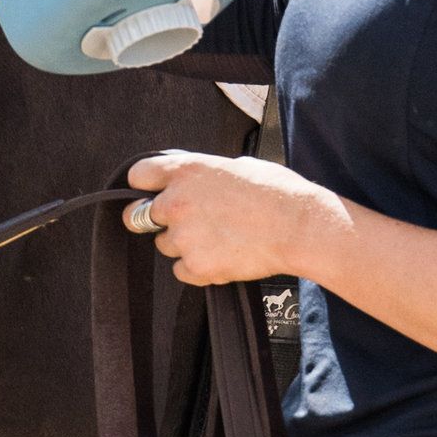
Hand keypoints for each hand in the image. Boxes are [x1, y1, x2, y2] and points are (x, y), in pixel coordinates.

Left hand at [124, 149, 329, 284]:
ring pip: (163, 245)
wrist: (300, 228)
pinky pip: (181, 271)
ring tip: (219, 240)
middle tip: (184, 223)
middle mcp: (176, 202)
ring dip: (183, 244)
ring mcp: (183, 236)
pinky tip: (224, 257)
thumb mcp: (240, 165)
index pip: (137, 176)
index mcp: (186, 170)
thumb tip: (205, 180)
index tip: (150, 193)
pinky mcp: (195, 266)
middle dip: (156, 220)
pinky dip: (198, 268)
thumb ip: (210, 173)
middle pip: (136, 216)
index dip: (144, 186)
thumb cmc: (279, 193)